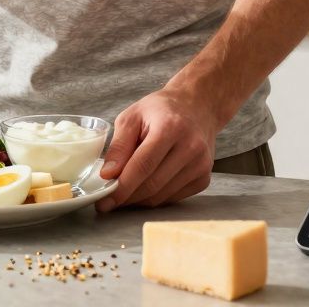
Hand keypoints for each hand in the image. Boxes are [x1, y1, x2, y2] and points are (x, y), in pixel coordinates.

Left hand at [95, 89, 219, 210]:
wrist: (197, 108)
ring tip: (125, 190)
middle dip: (127, 197)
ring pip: (162, 196)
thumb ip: (119, 146)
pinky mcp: (204, 179)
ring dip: (139, 199)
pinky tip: (144, 186)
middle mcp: (190, 148)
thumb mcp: (132, 117)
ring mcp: (201, 165)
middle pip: (152, 185)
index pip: (143, 166)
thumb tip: (108, 175)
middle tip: (109, 199)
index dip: (122, 187)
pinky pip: (172, 198)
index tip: (104, 201)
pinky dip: (154, 197)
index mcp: (170, 128)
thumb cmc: (161, 110)